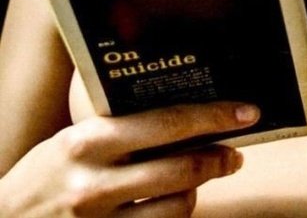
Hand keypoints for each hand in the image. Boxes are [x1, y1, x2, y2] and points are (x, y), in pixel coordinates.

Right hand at [0, 101, 258, 217]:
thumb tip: (184, 113)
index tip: (246, 112)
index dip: (214, 116)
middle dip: (219, 157)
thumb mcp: (74, 139)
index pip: (166, 122)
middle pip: (181, 169)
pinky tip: (177, 200)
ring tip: (205, 174)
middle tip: (235, 151)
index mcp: (89, 141)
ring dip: (200, 188)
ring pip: (178, 206)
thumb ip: (121, 127)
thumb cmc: (46, 173)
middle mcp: (95, 183)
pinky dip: (177, 213)